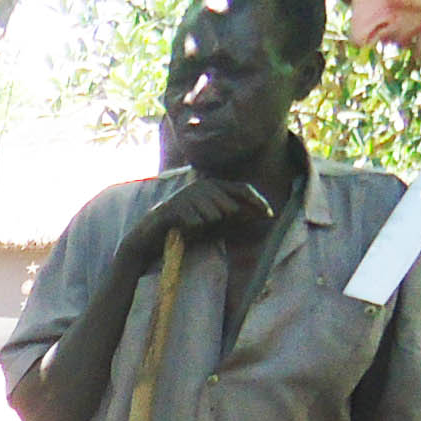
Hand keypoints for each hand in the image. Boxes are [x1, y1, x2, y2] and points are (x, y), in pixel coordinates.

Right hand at [131, 178, 271, 259]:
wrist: (149, 236)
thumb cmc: (184, 229)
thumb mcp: (213, 222)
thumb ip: (235, 218)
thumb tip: (262, 215)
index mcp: (213, 184)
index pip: (243, 188)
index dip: (257, 202)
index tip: (270, 215)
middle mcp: (202, 185)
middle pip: (230, 207)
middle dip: (223, 224)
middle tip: (205, 229)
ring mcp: (188, 194)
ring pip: (214, 217)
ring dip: (204, 229)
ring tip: (190, 228)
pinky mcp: (176, 207)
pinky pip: (197, 224)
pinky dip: (191, 232)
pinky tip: (181, 230)